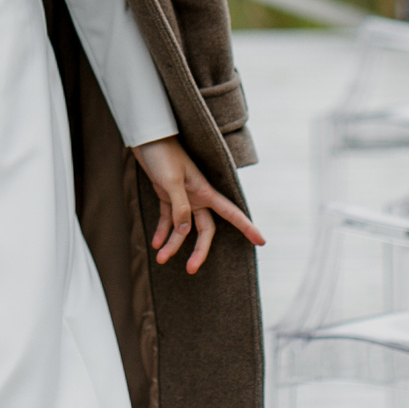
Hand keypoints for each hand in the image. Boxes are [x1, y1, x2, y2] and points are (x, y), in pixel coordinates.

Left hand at [133, 137, 265, 274]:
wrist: (147, 137)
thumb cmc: (162, 154)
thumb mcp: (170, 181)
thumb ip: (179, 207)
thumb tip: (185, 231)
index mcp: (204, 192)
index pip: (230, 213)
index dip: (246, 227)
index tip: (261, 241)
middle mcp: (197, 197)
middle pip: (204, 230)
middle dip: (198, 251)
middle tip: (191, 270)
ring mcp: (182, 197)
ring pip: (182, 228)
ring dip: (173, 244)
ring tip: (161, 259)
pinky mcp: (166, 195)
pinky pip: (167, 219)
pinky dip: (162, 232)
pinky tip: (156, 244)